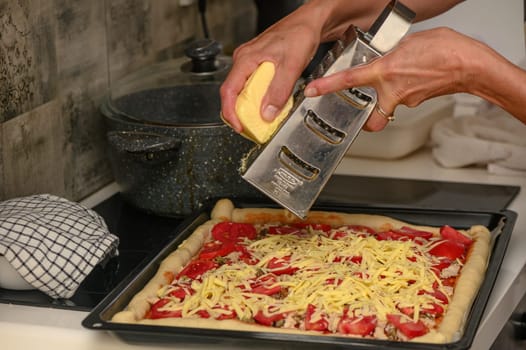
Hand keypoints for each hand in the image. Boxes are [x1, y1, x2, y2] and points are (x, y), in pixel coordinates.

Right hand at [220, 19, 319, 132]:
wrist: (310, 23)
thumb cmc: (299, 34)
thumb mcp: (291, 66)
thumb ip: (278, 91)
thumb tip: (267, 114)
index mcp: (246, 59)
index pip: (229, 90)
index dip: (230, 112)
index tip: (239, 126)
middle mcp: (245, 60)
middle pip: (234, 93)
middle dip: (240, 113)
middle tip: (251, 127)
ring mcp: (251, 62)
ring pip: (244, 90)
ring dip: (251, 107)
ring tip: (261, 119)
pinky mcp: (260, 65)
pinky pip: (254, 85)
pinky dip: (259, 99)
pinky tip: (269, 105)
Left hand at [304, 27, 476, 129]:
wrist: (471, 65)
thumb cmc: (446, 50)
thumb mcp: (409, 42)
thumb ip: (390, 53)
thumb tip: (384, 59)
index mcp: (385, 71)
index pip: (349, 80)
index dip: (328, 86)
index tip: (313, 91)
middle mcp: (392, 91)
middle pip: (372, 118)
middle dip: (367, 116)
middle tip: (365, 108)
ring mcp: (406, 100)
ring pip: (389, 106)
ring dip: (389, 95)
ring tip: (402, 78)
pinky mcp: (417, 102)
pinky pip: (404, 99)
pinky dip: (405, 90)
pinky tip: (414, 78)